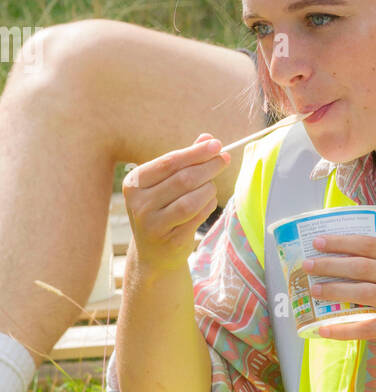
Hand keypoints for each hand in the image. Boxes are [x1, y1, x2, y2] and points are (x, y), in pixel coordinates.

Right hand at [122, 134, 230, 274]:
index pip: (169, 162)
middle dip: (208, 167)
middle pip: (183, 179)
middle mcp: (139, 203)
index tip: (216, 145)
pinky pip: (197, 217)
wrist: (154, 252)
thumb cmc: (162, 209)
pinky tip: (208, 202)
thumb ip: (185, 160)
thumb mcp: (166, 183)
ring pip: (192, 199)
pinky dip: (208, 206)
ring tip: (212, 186)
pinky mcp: (169, 240)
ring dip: (209, 189)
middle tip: (224, 160)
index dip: (195, 152)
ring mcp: (153, 224)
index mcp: (134, 183)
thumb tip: (208, 138)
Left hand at [303, 233, 375, 349]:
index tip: (320, 240)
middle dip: (330, 264)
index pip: (368, 244)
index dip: (342, 241)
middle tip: (307, 264)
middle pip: (359, 266)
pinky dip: (344, 328)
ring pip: (360, 292)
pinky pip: (367, 327)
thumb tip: (366, 259)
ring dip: (333, 290)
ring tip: (313, 289)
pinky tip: (325, 329)